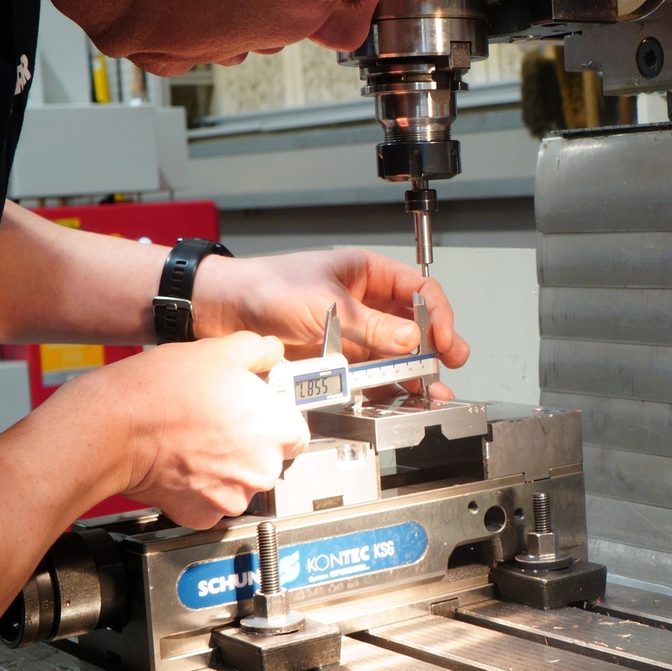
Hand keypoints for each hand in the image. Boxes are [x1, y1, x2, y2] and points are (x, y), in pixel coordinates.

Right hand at [89, 332, 309, 528]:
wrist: (115, 430)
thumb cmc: (163, 393)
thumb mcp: (219, 352)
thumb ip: (258, 351)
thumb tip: (270, 351)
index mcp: (278, 430)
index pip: (295, 430)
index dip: (273, 418)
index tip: (255, 410)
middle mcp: (263, 469)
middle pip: (268, 457)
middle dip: (247, 442)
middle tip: (217, 421)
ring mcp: (233, 497)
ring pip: (240, 481)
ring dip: (224, 466)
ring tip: (195, 438)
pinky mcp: (203, 516)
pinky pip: (211, 501)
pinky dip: (200, 487)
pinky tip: (183, 462)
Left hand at [195, 249, 469, 399]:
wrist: (220, 311)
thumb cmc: (264, 287)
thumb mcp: (325, 304)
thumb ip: (371, 326)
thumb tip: (412, 340)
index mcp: (366, 274)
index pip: (418, 290)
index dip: (437, 313)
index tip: (443, 338)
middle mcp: (363, 304)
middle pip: (412, 325)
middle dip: (435, 345)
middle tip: (451, 363)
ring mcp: (350, 333)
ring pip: (394, 354)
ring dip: (414, 372)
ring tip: (431, 390)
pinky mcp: (335, 360)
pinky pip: (368, 374)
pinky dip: (385, 386)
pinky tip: (398, 396)